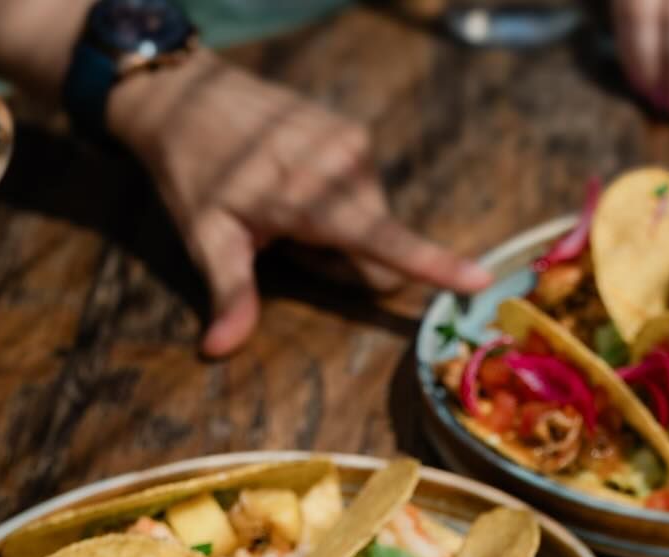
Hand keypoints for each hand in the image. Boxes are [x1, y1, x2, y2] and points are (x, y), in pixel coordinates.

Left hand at [107, 50, 490, 357]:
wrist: (187, 94)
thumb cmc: (194, 172)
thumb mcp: (208, 237)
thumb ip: (230, 295)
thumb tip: (217, 350)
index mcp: (312, 197)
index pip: (387, 242)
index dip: (435, 268)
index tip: (481, 282)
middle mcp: (345, 166)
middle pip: (378, 249)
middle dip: (343, 260)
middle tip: (286, 236)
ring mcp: (353, 144)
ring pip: (373, 222)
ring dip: (339, 229)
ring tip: (286, 204)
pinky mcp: (354, 133)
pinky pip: (365, 193)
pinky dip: (337, 200)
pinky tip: (294, 181)